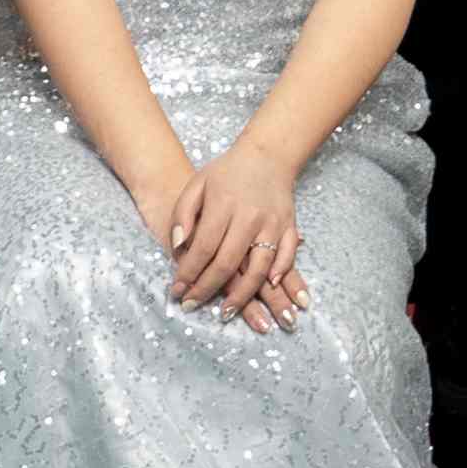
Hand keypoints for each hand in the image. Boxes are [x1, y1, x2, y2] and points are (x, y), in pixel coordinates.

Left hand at [163, 135, 311, 328]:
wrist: (266, 155)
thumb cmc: (226, 173)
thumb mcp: (197, 185)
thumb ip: (183, 214)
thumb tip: (179, 246)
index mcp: (223, 205)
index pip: (203, 247)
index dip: (189, 272)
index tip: (177, 291)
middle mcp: (249, 217)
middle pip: (228, 262)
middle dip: (208, 289)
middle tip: (192, 306)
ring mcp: (272, 223)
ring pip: (258, 267)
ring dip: (244, 295)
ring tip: (227, 312)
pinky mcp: (289, 227)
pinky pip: (287, 256)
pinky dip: (280, 273)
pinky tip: (270, 289)